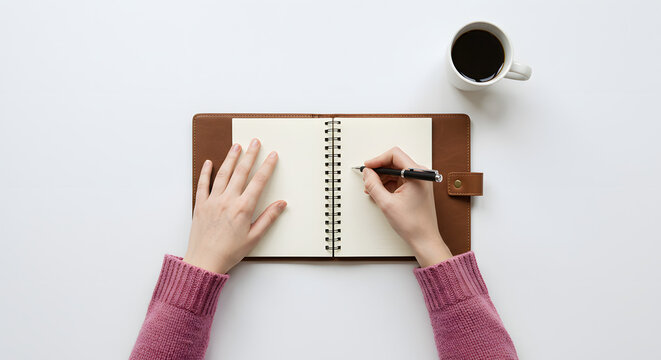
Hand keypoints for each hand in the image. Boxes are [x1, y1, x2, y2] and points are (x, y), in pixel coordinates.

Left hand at [184, 139, 286, 273]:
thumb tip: (281, 204)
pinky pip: (203, 184)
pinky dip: (206, 172)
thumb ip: (268, 218)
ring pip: (223, 174)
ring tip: (236, 146)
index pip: (258, 182)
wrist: (204, 261)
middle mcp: (228, 201)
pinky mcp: (200, 205)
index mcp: (243, 208)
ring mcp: (213, 201)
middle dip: (250, 155)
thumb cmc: (229, 252)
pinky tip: (209, 162)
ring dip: (231, 158)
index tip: (272, 155)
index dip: (267, 166)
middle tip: (255, 142)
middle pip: (241, 172)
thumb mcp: (254, 237)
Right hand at [362, 147, 452, 266]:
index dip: (378, 159)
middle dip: (379, 170)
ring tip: (372, 189)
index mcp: (417, 174)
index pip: (394, 155)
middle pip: (395, 162)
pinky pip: (399, 180)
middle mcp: (420, 175)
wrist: (424, 239)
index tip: (368, 167)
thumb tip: (367, 173)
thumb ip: (374, 185)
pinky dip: (388, 184)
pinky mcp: (416, 188)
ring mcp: (419, 181)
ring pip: (395, 171)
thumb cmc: (413, 224)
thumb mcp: (387, 203)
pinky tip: (379, 193)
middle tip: (367, 179)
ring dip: (382, 178)